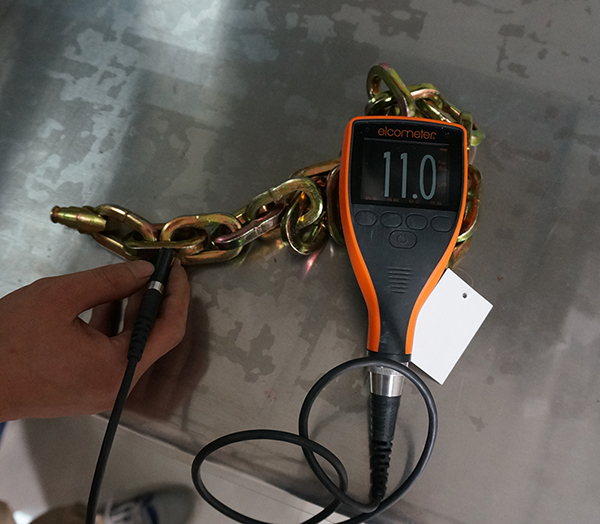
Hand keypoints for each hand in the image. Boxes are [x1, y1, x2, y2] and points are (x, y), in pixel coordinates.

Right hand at [0, 260, 188, 420]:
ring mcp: (102, 390)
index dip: (178, 295)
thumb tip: (145, 270)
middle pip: (154, 338)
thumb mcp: (60, 297)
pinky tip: (107, 299)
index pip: (169, 330)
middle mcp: (117, 386)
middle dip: (157, 300)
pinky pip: (113, 353)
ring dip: (134, 311)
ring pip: (133, 345)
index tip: (177, 269)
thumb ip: (109, 281)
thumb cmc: (9, 340)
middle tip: (157, 269)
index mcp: (118, 369)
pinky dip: (115, 327)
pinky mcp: (87, 388)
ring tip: (132, 277)